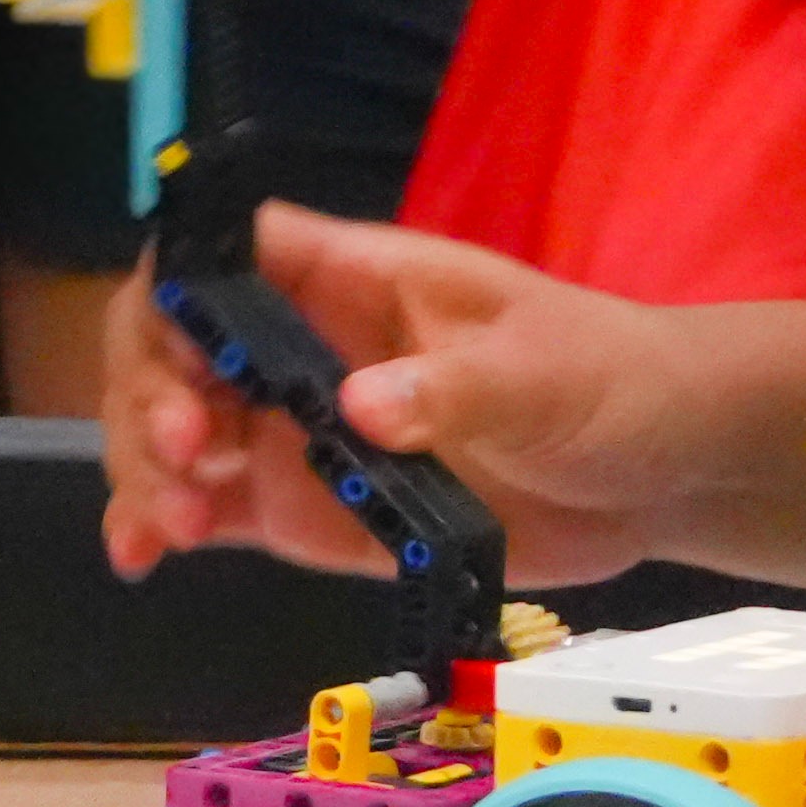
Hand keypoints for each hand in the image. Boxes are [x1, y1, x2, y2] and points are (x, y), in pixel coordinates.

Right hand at [97, 203, 722, 584]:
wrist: (660, 470)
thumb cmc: (608, 382)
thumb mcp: (542, 375)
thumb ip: (452, 390)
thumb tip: (358, 408)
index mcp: (355, 280)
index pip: (232, 253)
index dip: (178, 286)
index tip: (174, 348)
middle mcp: (307, 350)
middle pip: (176, 344)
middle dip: (149, 392)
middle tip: (186, 454)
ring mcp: (302, 431)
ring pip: (179, 431)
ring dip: (147, 467)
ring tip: (166, 524)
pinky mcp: (314, 509)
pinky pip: (218, 510)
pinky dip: (169, 525)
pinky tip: (145, 553)